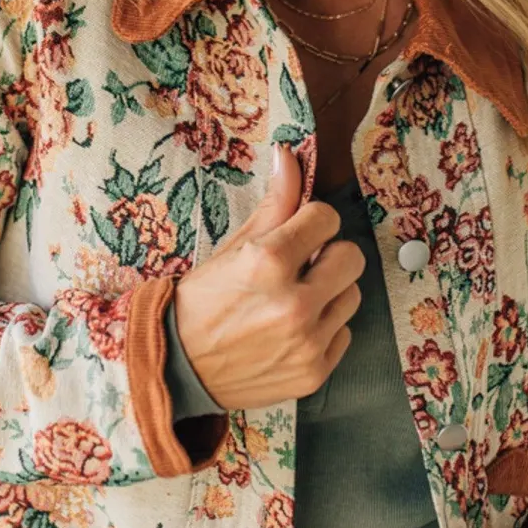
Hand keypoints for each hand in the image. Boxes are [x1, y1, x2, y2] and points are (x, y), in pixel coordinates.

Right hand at [173, 143, 365, 410]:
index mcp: (268, 262)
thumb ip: (274, 204)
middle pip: (351, 257)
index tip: (298, 233)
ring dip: (328, 292)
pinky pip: (343, 334)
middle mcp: (293, 304)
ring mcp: (307, 343)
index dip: (312, 222)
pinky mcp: (314, 374)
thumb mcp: (233, 248)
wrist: (176, 368)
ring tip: (294, 299)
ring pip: (351, 296)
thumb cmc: (201, 302)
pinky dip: (323, 329)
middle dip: (328, 255)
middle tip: (302, 266)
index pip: (326, 218)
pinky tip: (293, 331)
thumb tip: (289, 154)